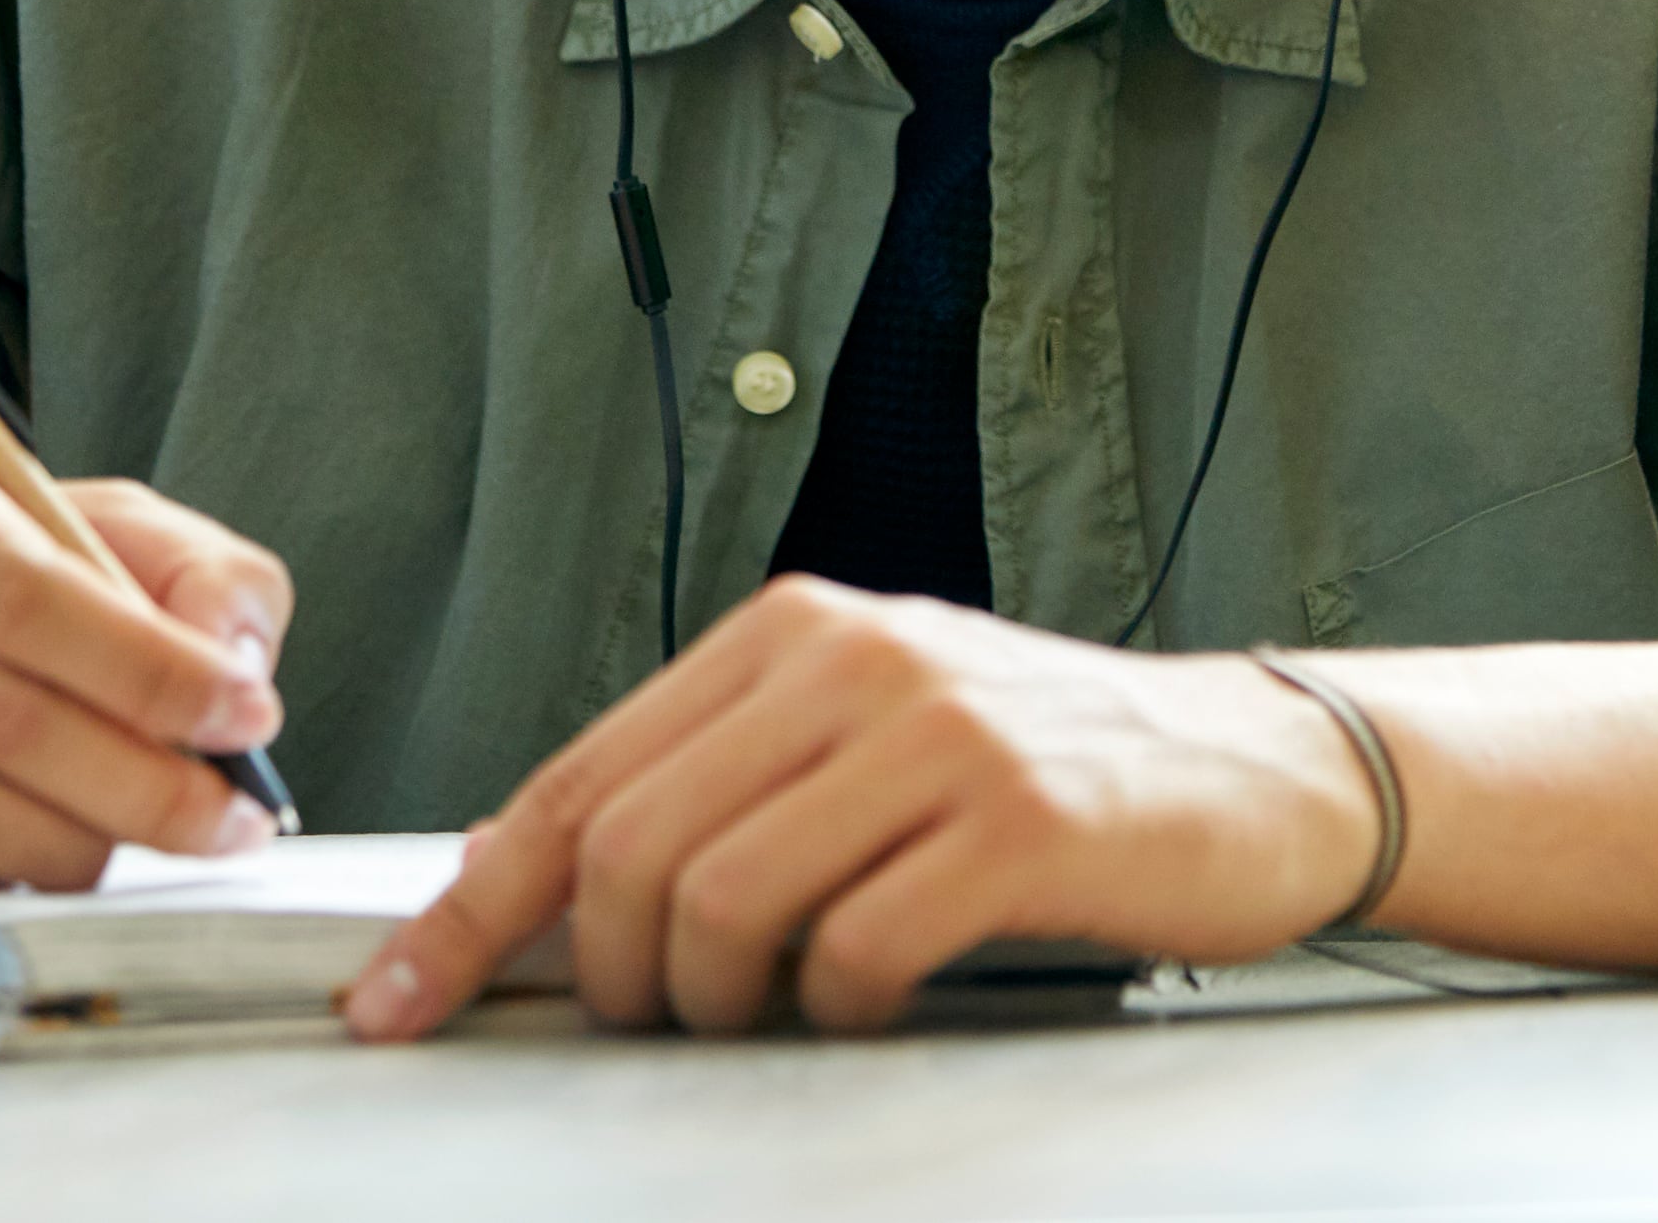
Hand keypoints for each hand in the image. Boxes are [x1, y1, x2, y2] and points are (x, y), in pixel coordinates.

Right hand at [0, 422, 296, 891]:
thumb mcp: (54, 513)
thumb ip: (178, 565)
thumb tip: (240, 657)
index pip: (32, 593)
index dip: (153, 670)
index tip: (249, 717)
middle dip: (142, 783)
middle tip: (231, 820)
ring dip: (75, 846)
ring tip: (150, 846)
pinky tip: (42, 860)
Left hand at [347, 577, 1377, 1037]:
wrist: (1256, 769)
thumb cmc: (1045, 773)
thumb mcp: (868, 738)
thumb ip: (723, 786)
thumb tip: (536, 892)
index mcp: (793, 631)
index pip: (579, 778)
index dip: (472, 908)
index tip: (401, 1001)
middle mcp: (854, 659)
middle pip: (630, 848)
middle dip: (612, 975)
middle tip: (661, 1027)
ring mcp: (939, 733)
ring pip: (723, 901)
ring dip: (721, 1002)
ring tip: (775, 1014)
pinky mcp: (1019, 819)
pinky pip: (856, 949)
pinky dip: (841, 1008)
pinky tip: (879, 1000)